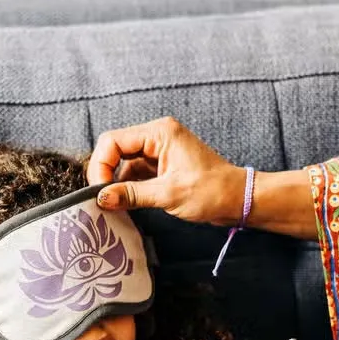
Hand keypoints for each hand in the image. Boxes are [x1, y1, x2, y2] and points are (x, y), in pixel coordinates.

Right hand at [87, 117, 245, 225]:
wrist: (238, 199)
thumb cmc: (212, 191)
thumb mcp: (168, 194)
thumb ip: (132, 194)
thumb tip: (101, 198)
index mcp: (159, 133)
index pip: (112, 141)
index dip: (101, 166)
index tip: (100, 192)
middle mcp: (155, 137)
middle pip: (113, 150)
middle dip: (105, 175)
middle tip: (103, 200)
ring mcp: (157, 152)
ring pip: (121, 165)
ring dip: (115, 185)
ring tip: (113, 206)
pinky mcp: (159, 168)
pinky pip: (133, 176)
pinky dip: (126, 190)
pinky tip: (125, 205)